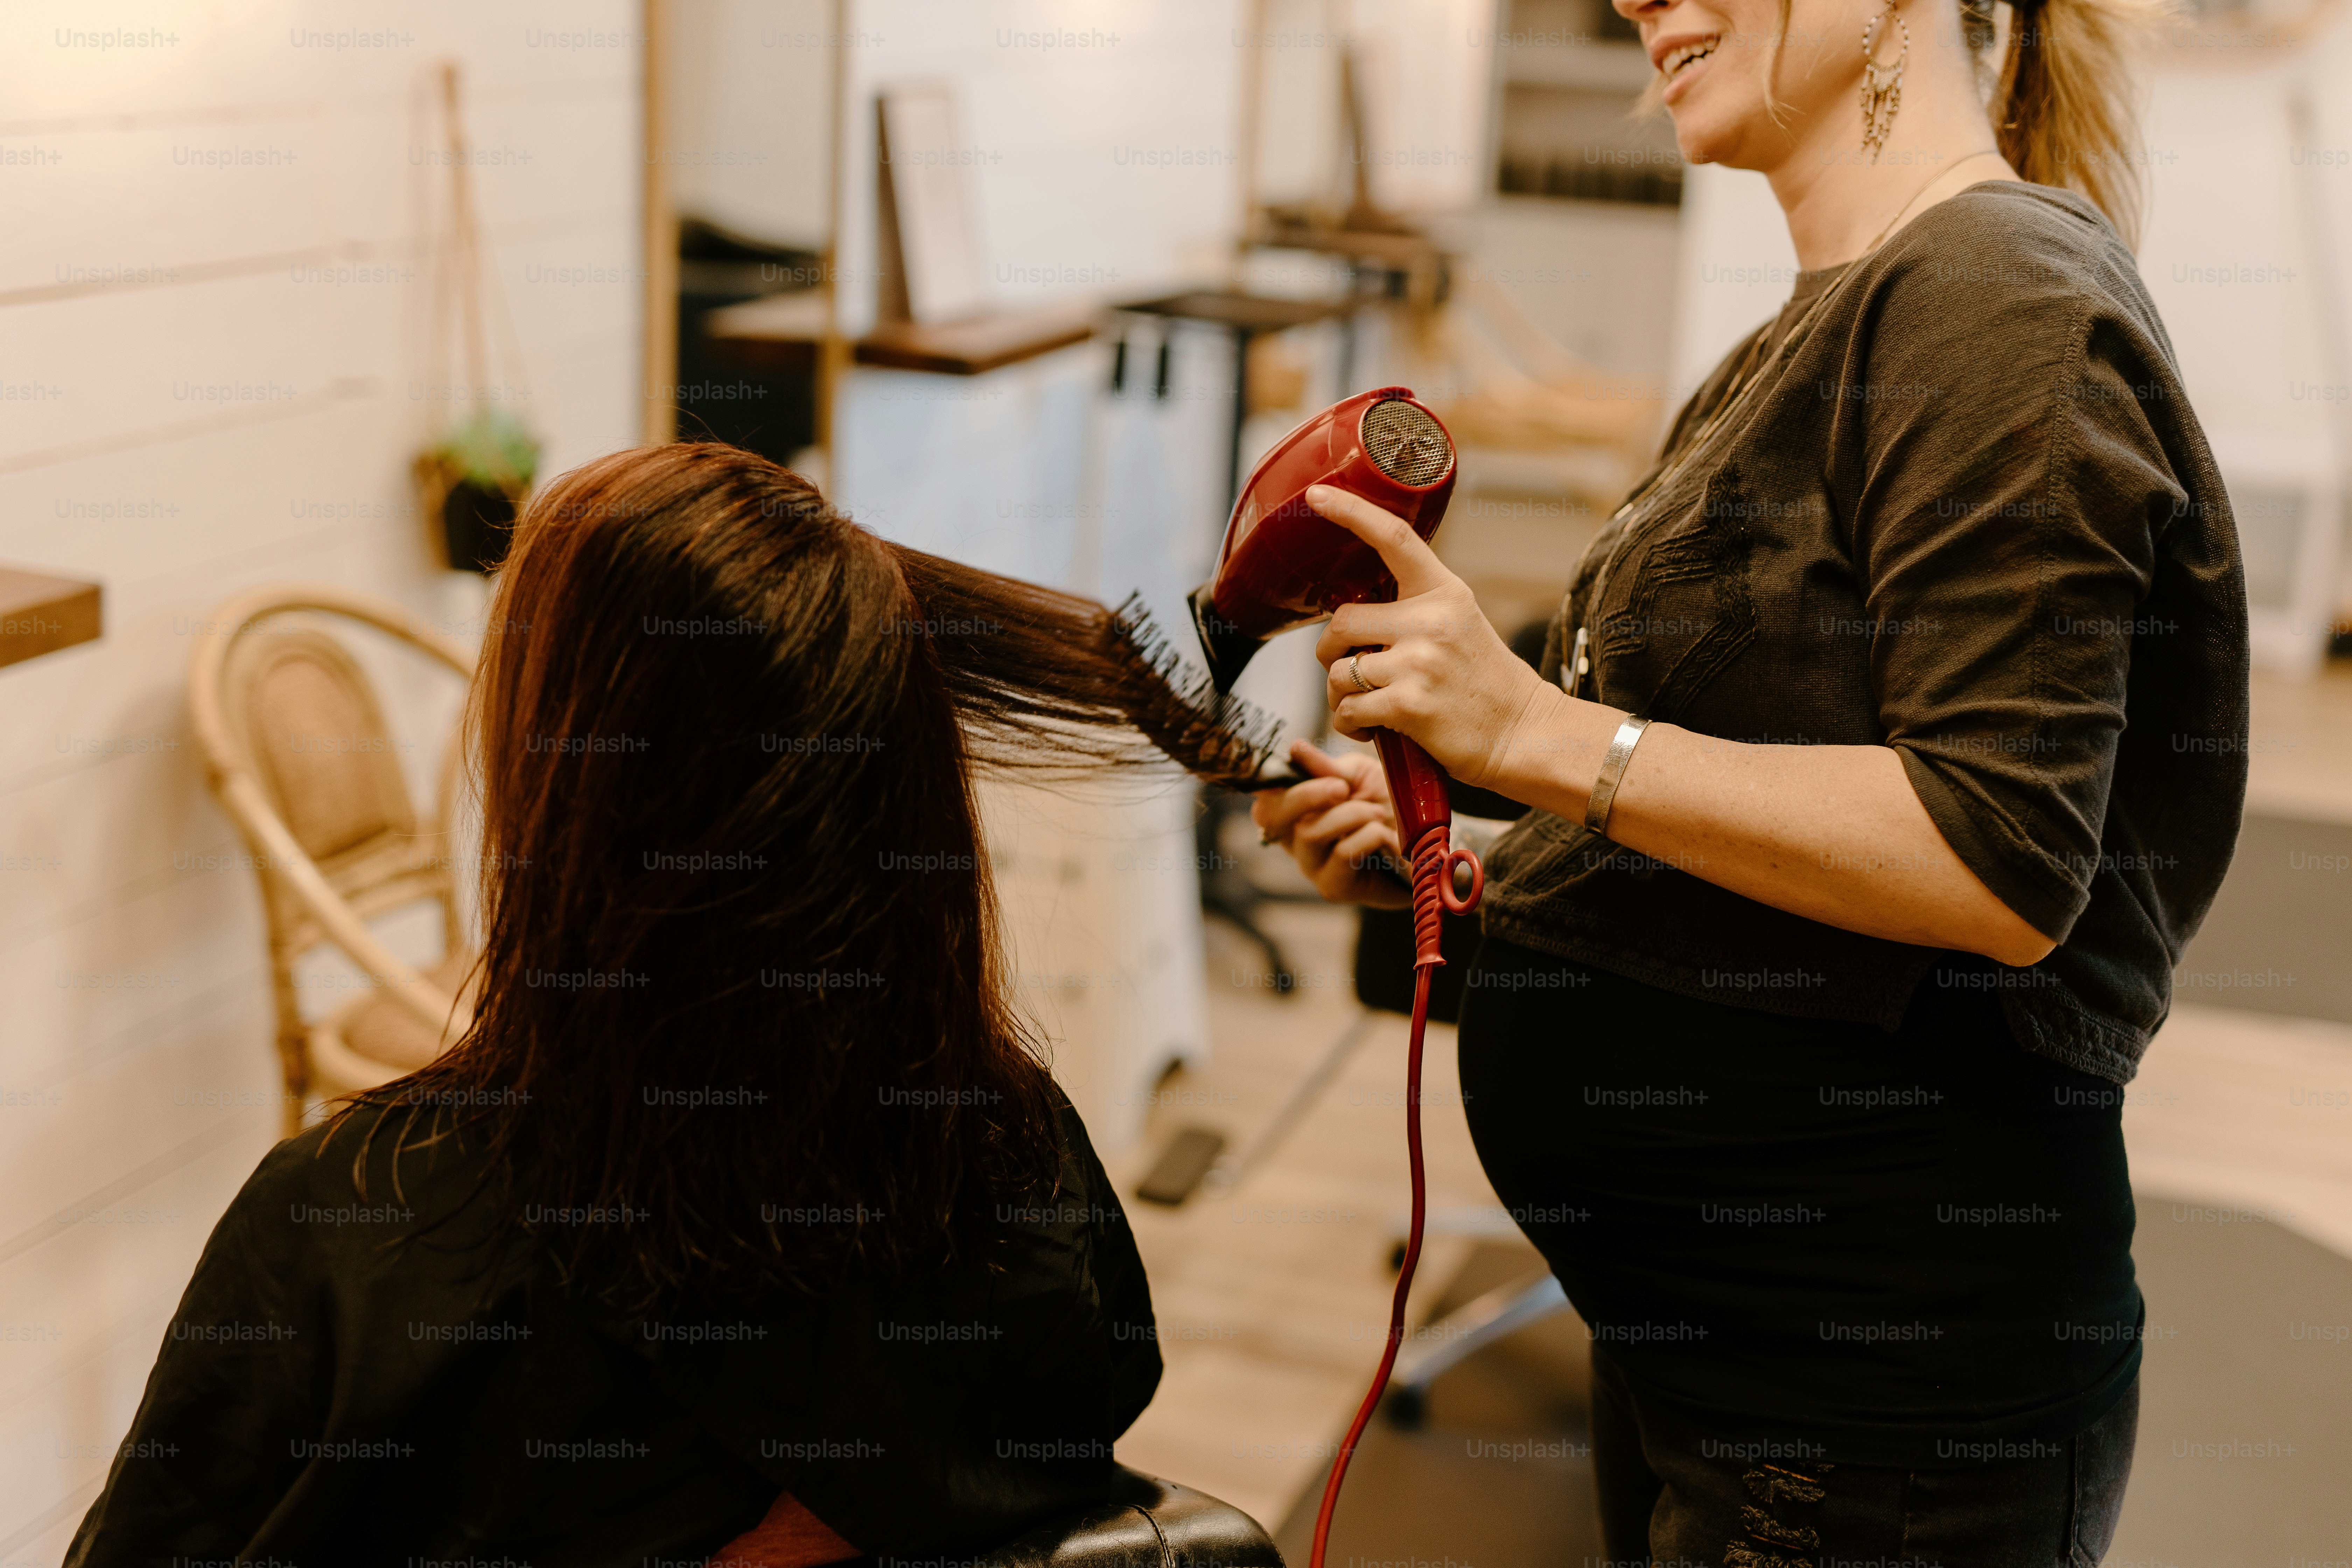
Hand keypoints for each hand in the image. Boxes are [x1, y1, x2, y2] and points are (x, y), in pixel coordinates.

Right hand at [1247, 740, 1410, 908]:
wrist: (1426, 841)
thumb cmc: (1387, 804)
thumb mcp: (1359, 776)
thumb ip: (1327, 768)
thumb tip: (1295, 749)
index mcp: (1294, 810)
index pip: (1262, 797)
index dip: (1269, 781)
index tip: (1297, 760)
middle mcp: (1294, 839)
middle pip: (1271, 816)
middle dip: (1307, 794)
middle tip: (1341, 786)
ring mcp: (1311, 865)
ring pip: (1310, 833)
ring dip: (1349, 814)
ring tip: (1377, 811)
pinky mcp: (1333, 887)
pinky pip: (1341, 854)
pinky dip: (1366, 836)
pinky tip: (1384, 835)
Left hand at [1305, 484, 1556, 791]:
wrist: (1524, 733)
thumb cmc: (1484, 684)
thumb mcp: (1460, 625)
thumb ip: (1415, 610)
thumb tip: (1354, 614)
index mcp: (1445, 592)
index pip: (1393, 538)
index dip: (1350, 512)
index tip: (1316, 495)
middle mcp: (1431, 621)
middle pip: (1342, 620)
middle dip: (1330, 651)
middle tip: (1346, 670)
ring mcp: (1420, 662)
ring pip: (1339, 672)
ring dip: (1339, 696)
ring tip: (1365, 707)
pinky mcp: (1410, 704)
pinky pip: (1348, 710)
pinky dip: (1349, 724)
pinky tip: (1372, 729)